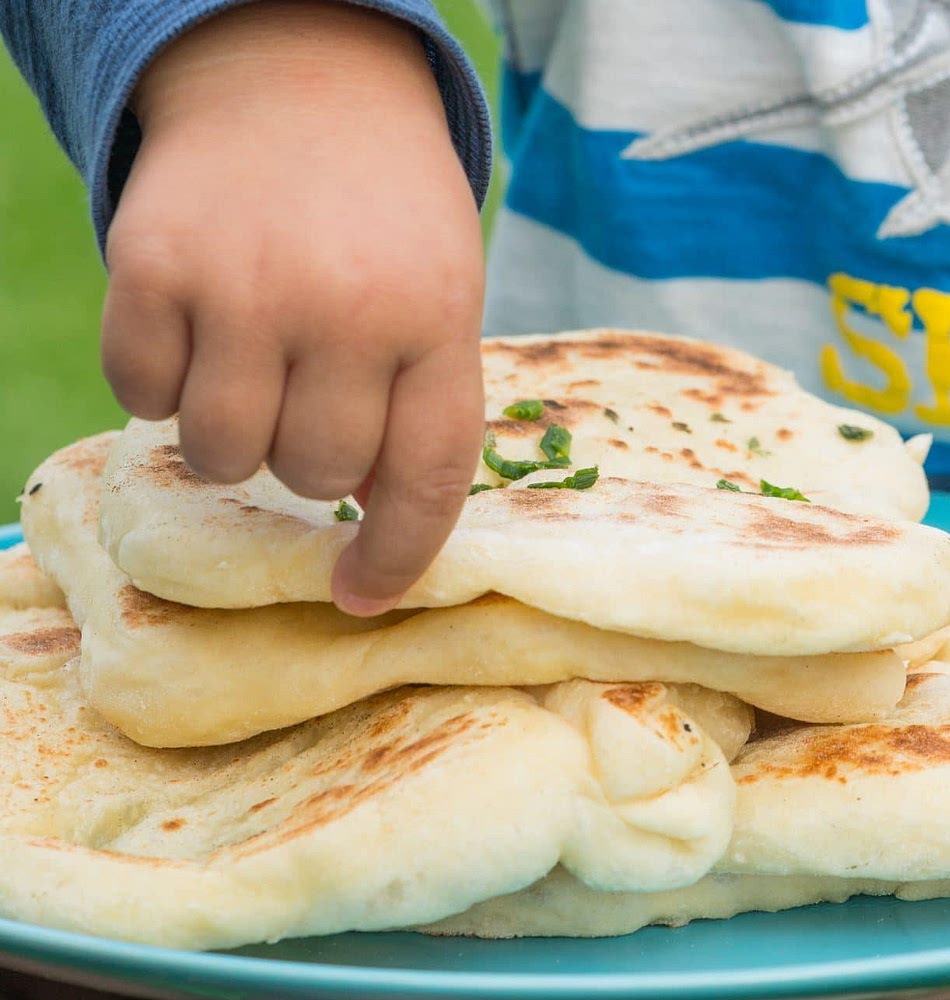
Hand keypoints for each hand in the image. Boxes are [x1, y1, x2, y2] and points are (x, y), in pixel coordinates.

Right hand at [102, 0, 485, 615]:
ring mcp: (245, 284)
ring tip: (253, 363)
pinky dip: (162, 383)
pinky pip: (140, 396)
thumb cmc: (381, 220)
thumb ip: (414, 405)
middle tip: (307, 391)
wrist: (299, 81)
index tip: (363, 597)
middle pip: (315, 476)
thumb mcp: (436, 298)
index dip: (399, 555)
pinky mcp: (152, 264)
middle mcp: (347, 306)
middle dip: (309, 458)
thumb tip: (361, 509)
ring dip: (234, 434)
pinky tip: (197, 326)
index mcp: (438, 318)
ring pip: (224, 456)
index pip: (428, 477)